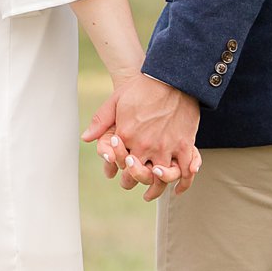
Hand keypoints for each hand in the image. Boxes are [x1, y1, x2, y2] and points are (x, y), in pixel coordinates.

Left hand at [83, 74, 200, 197]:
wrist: (171, 77)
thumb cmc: (142, 87)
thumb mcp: (116, 101)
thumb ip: (100, 122)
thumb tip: (86, 138)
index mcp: (126, 136)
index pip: (120, 164)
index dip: (121, 170)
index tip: (123, 170)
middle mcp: (144, 146)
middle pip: (139, 176)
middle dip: (136, 182)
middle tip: (135, 185)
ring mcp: (165, 147)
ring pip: (161, 179)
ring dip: (156, 189)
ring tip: (152, 193)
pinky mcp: (184, 145)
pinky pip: (185, 171)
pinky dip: (183, 183)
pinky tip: (177, 189)